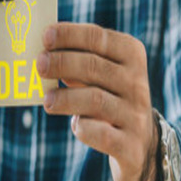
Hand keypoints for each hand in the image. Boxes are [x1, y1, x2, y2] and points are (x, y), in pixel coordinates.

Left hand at [37, 23, 158, 180]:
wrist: (140, 143)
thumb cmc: (110, 99)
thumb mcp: (102, 76)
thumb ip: (79, 61)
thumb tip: (43, 55)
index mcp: (132, 56)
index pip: (99, 38)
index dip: (70, 35)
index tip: (46, 36)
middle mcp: (138, 83)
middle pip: (95, 67)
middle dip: (63, 63)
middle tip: (40, 66)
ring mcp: (136, 115)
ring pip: (96, 100)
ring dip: (66, 98)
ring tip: (47, 101)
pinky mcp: (130, 145)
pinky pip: (102, 134)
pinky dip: (83, 128)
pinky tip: (75, 124)